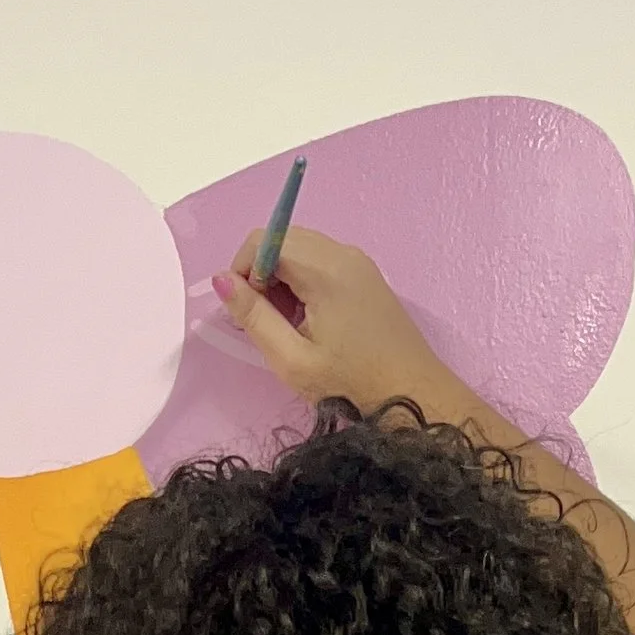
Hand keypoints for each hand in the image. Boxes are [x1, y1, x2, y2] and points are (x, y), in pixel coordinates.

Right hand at [210, 227, 466, 418]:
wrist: (414, 395)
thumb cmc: (352, 385)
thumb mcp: (292, 359)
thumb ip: (253, 316)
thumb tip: (220, 280)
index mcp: (325, 271)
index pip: (264, 240)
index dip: (243, 271)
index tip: (248, 312)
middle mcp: (343, 254)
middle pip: (282, 239)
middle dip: (261, 274)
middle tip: (266, 321)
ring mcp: (358, 261)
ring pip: (300, 249)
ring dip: (281, 278)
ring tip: (288, 325)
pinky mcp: (366, 274)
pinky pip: (320, 261)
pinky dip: (302, 281)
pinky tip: (310, 320)